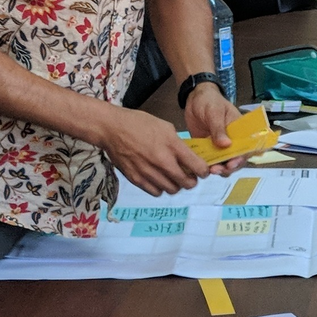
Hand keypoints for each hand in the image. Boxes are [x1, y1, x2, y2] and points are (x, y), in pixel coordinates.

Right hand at [95, 103, 209, 194]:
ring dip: (176, 185)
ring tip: (173, 177)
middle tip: (189, 176)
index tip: (202, 171)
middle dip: (191, 181)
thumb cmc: (138, 124)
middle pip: (186, 183)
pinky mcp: (137, 179)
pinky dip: (160, 188)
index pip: (197, 167)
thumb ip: (178, 143)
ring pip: (172, 189)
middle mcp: (162, 161)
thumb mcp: (165, 127)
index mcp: (172, 145)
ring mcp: (149, 172)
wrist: (112, 128)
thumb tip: (188, 156)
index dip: (204, 171)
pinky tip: (159, 179)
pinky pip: (156, 192)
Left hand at [183, 84, 248, 175]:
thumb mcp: (215, 112)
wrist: (194, 98)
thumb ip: (219, 128)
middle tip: (217, 170)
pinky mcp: (208, 148)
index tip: (232, 163)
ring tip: (209, 170)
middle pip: (235, 159)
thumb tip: (226, 144)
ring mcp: (220, 146)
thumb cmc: (209, 101)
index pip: (246, 148)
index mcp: (240, 131)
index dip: (241, 158)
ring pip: (223, 163)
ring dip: (218, 169)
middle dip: (228, 167)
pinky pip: (210, 160)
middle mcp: (232, 141)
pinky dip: (207, 166)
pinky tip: (200, 167)